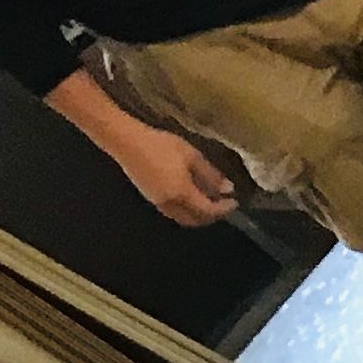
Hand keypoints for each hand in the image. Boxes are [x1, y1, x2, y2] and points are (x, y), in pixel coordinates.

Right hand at [105, 117, 240, 225]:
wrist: (128, 142)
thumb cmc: (161, 146)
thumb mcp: (191, 156)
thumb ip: (211, 175)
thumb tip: (228, 189)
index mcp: (181, 193)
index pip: (207, 211)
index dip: (223, 209)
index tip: (234, 202)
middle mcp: (169, 203)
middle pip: (194, 220)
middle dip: (211, 216)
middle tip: (223, 205)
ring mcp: (157, 203)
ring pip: (182, 218)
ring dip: (198, 215)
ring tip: (209, 200)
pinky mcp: (150, 198)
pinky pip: (172, 212)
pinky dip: (186, 210)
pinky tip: (191, 196)